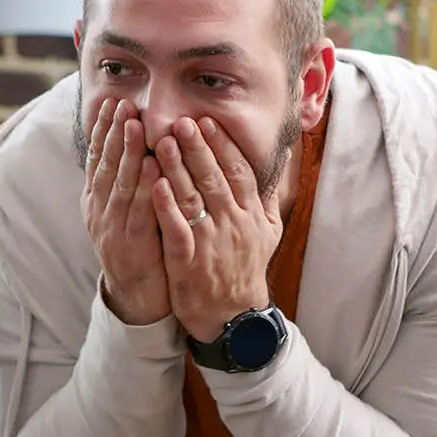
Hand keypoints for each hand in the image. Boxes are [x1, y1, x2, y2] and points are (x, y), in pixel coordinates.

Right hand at [82, 98, 170, 325]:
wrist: (137, 297)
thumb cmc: (140, 247)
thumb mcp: (126, 211)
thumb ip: (127, 180)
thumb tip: (136, 142)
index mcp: (96, 202)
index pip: (97, 159)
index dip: (103, 130)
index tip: (112, 103)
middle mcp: (99, 212)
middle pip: (105, 166)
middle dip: (114, 133)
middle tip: (122, 105)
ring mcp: (113, 230)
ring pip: (119, 184)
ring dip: (127, 153)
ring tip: (134, 125)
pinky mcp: (133, 246)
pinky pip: (139, 212)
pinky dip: (146, 187)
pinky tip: (154, 166)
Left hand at [152, 117, 281, 341]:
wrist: (233, 315)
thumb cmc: (245, 267)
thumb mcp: (268, 232)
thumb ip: (267, 196)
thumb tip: (280, 158)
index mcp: (250, 214)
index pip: (238, 171)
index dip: (223, 145)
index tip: (208, 121)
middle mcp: (232, 224)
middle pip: (214, 179)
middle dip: (198, 148)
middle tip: (182, 121)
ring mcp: (210, 243)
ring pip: (193, 198)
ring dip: (178, 169)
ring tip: (164, 142)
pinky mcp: (188, 261)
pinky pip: (176, 229)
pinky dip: (166, 207)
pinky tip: (155, 185)